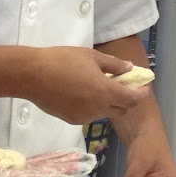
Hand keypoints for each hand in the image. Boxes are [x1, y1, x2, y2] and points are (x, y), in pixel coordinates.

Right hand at [20, 47, 149, 124]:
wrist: (32, 75)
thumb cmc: (63, 60)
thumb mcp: (91, 56)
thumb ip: (113, 65)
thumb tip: (129, 68)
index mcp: (106, 92)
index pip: (133, 99)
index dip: (141, 94)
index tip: (143, 87)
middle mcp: (98, 109)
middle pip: (121, 109)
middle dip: (126, 99)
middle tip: (122, 85)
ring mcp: (84, 117)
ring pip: (104, 112)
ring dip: (107, 102)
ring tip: (96, 86)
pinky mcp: (71, 120)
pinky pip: (89, 114)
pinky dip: (92, 105)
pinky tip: (81, 92)